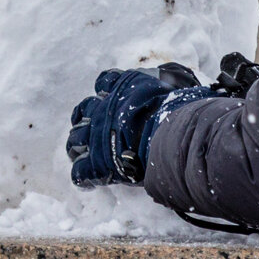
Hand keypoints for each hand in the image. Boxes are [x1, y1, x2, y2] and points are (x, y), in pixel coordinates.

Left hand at [67, 64, 209, 187]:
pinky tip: (87, 180)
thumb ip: (173, 80)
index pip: (105, 81)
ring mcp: (99, 135)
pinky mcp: (99, 163)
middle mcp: (106, 108)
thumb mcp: (178, 83)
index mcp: (124, 86)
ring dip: (77, 145)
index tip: (108, 96)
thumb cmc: (181, 109)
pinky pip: (81, 172)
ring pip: (76, 139)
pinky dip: (83, 177)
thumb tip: (182, 79)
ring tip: (79, 152)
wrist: (175, 135)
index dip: (106, 89)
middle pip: (84, 110)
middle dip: (85, 117)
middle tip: (90, 126)